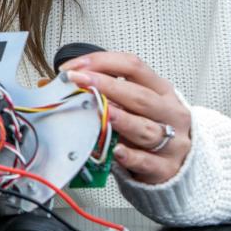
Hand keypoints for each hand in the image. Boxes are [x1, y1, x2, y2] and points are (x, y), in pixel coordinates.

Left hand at [61, 51, 191, 184]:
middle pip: (139, 96)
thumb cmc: (151, 128)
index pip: (133, 67)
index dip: (103, 63)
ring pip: (146, 128)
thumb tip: (52, 85)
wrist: (178, 163)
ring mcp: (172, 141)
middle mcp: (169, 112)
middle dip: (106, 86)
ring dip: (121, 119)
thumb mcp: (133, 106)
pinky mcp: (166, 168)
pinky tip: (117, 151)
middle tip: (79, 82)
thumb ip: (101, 94)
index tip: (75, 68)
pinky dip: (131, 156)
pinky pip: (147, 161)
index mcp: (161, 90)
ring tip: (103, 112)